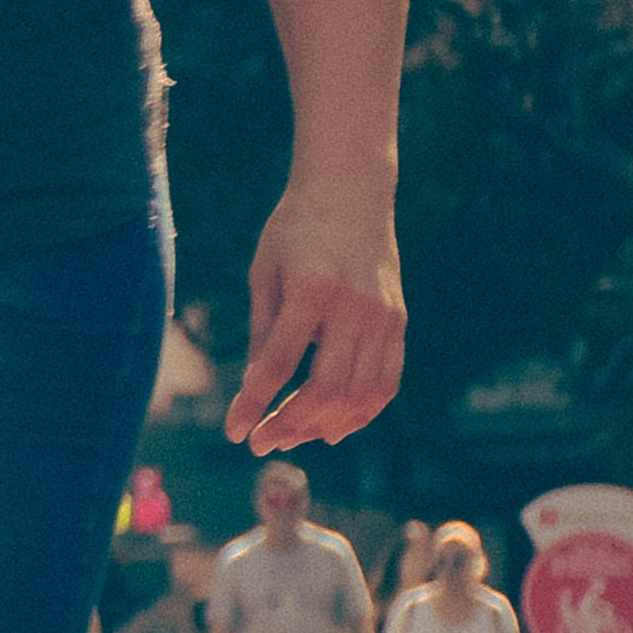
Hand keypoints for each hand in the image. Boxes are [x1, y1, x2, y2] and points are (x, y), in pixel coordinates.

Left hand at [229, 165, 404, 450]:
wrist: (351, 189)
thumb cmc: (295, 227)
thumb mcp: (264, 272)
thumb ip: (262, 330)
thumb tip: (255, 388)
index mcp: (311, 291)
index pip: (278, 364)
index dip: (254, 405)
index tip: (233, 434)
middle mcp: (354, 307)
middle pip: (326, 388)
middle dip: (290, 425)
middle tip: (261, 443)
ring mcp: (384, 316)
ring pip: (361, 394)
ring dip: (326, 425)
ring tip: (293, 437)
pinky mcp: (399, 322)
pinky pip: (387, 381)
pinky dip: (363, 411)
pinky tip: (335, 425)